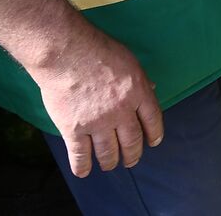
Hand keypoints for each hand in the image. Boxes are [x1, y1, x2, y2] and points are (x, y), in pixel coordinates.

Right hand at [31, 27, 163, 176]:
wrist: (66, 53)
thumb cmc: (97, 50)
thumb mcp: (129, 61)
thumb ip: (140, 80)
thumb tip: (151, 91)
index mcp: (137, 92)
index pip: (153, 120)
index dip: (154, 134)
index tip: (152, 142)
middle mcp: (121, 112)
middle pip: (132, 141)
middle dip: (133, 154)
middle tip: (131, 160)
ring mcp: (98, 123)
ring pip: (108, 152)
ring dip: (110, 162)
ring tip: (110, 164)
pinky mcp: (74, 130)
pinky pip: (80, 155)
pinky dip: (82, 166)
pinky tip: (84, 171)